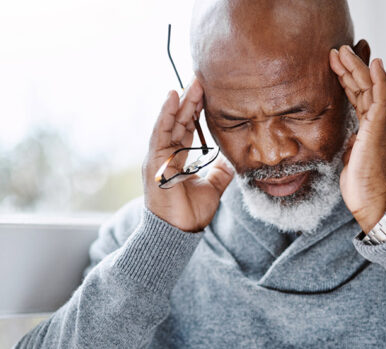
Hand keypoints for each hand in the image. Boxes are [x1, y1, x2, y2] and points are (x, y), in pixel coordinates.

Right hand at [143, 79, 233, 231]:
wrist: (179, 232)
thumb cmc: (190, 213)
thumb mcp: (213, 187)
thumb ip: (220, 172)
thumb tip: (232, 159)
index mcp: (179, 157)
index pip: (188, 126)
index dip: (197, 109)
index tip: (209, 91)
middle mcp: (167, 153)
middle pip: (180, 120)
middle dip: (191, 99)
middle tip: (202, 78)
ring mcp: (158, 155)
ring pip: (170, 121)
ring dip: (181, 100)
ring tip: (192, 82)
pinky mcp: (153, 160)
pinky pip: (160, 132)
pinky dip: (165, 113)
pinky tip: (172, 96)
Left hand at [329, 45, 385, 232]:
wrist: (375, 204)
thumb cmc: (363, 188)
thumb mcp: (352, 160)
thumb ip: (352, 144)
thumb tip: (348, 139)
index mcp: (373, 130)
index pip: (360, 99)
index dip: (348, 82)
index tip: (336, 66)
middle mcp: (381, 124)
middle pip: (365, 89)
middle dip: (350, 69)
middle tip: (337, 50)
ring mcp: (383, 125)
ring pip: (371, 88)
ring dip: (357, 68)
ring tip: (343, 50)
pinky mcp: (381, 129)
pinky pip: (382, 98)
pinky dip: (379, 80)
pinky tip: (374, 63)